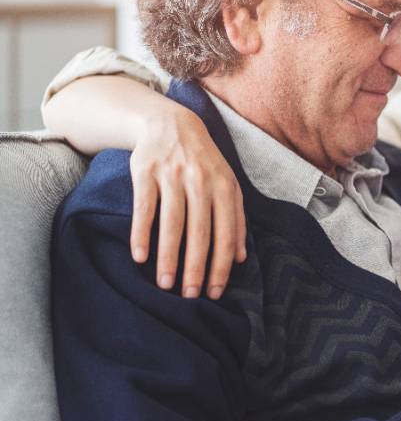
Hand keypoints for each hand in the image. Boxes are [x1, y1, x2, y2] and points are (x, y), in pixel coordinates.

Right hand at [129, 107, 246, 298]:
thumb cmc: (203, 163)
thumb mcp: (226, 184)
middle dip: (196, 268)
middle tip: (189, 296)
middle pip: (200, 233)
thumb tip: (241, 258)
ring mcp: (173, 176)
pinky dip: (142, 233)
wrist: (170, 124)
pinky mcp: (145, 171)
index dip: (221, 265)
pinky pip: (144, 208)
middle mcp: (201, 181)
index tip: (214, 292)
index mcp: (225, 188)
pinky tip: (140, 257)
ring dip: (168, 258)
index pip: (226, 234)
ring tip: (165, 284)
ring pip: (172, 224)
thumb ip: (236, 218)